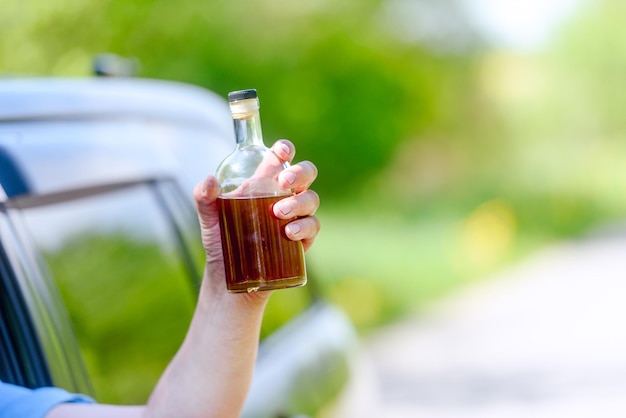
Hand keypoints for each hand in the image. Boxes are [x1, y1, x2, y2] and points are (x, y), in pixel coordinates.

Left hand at [193, 139, 319, 297]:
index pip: (280, 159)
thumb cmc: (222, 243)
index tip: (282, 151)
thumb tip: (209, 180)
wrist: (230, 281)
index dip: (285, 149)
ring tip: (278, 213)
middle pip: (306, 175)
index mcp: (264, 185)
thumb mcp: (209, 218)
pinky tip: (288, 232)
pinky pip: (312, 227)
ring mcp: (296, 218)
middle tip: (284, 182)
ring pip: (311, 200)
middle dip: (300, 173)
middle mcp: (285, 197)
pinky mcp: (302, 241)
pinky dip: (303, 227)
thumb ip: (204, 198)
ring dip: (299, 202)